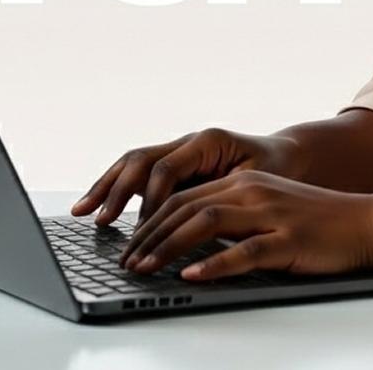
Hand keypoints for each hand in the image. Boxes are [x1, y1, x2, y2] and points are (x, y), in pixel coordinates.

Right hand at [70, 128, 307, 226]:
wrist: (289, 158)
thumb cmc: (277, 172)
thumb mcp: (255, 185)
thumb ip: (221, 199)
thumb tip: (191, 225)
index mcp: (208, 141)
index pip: (167, 169)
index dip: (152, 201)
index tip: (145, 231)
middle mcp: (188, 142)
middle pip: (141, 160)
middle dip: (118, 192)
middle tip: (102, 221)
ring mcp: (178, 151)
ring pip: (132, 164)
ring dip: (106, 188)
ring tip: (83, 212)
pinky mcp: (173, 165)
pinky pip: (137, 174)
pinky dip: (114, 189)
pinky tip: (95, 208)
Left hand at [115, 169, 372, 281]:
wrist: (367, 223)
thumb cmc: (319, 223)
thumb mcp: (270, 211)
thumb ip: (233, 220)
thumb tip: (190, 243)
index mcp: (246, 183)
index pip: (184, 198)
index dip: (151, 222)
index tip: (129, 247)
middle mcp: (253, 192)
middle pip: (186, 208)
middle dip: (149, 237)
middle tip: (125, 262)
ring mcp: (270, 215)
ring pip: (205, 224)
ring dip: (168, 247)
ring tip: (145, 268)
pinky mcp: (287, 240)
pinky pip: (243, 252)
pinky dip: (213, 263)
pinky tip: (192, 274)